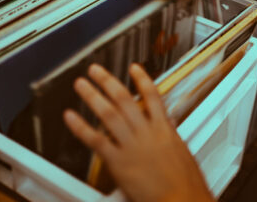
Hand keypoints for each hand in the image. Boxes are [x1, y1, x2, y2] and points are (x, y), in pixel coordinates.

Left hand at [64, 63, 212, 201]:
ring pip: (109, 114)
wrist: (182, 199)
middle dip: (108, 82)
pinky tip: (71, 117)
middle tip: (96, 70)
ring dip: (93, 96)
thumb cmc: (186, 184)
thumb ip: (171, 136)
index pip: (152, 96)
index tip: (134, 68)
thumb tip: (168, 126)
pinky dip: (81, 127)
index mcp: (164, 129)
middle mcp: (146, 133)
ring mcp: (132, 146)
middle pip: (124, 99)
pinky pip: (96, 140)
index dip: (142, 79)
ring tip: (81, 84)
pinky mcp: (119, 162)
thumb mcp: (183, 153)